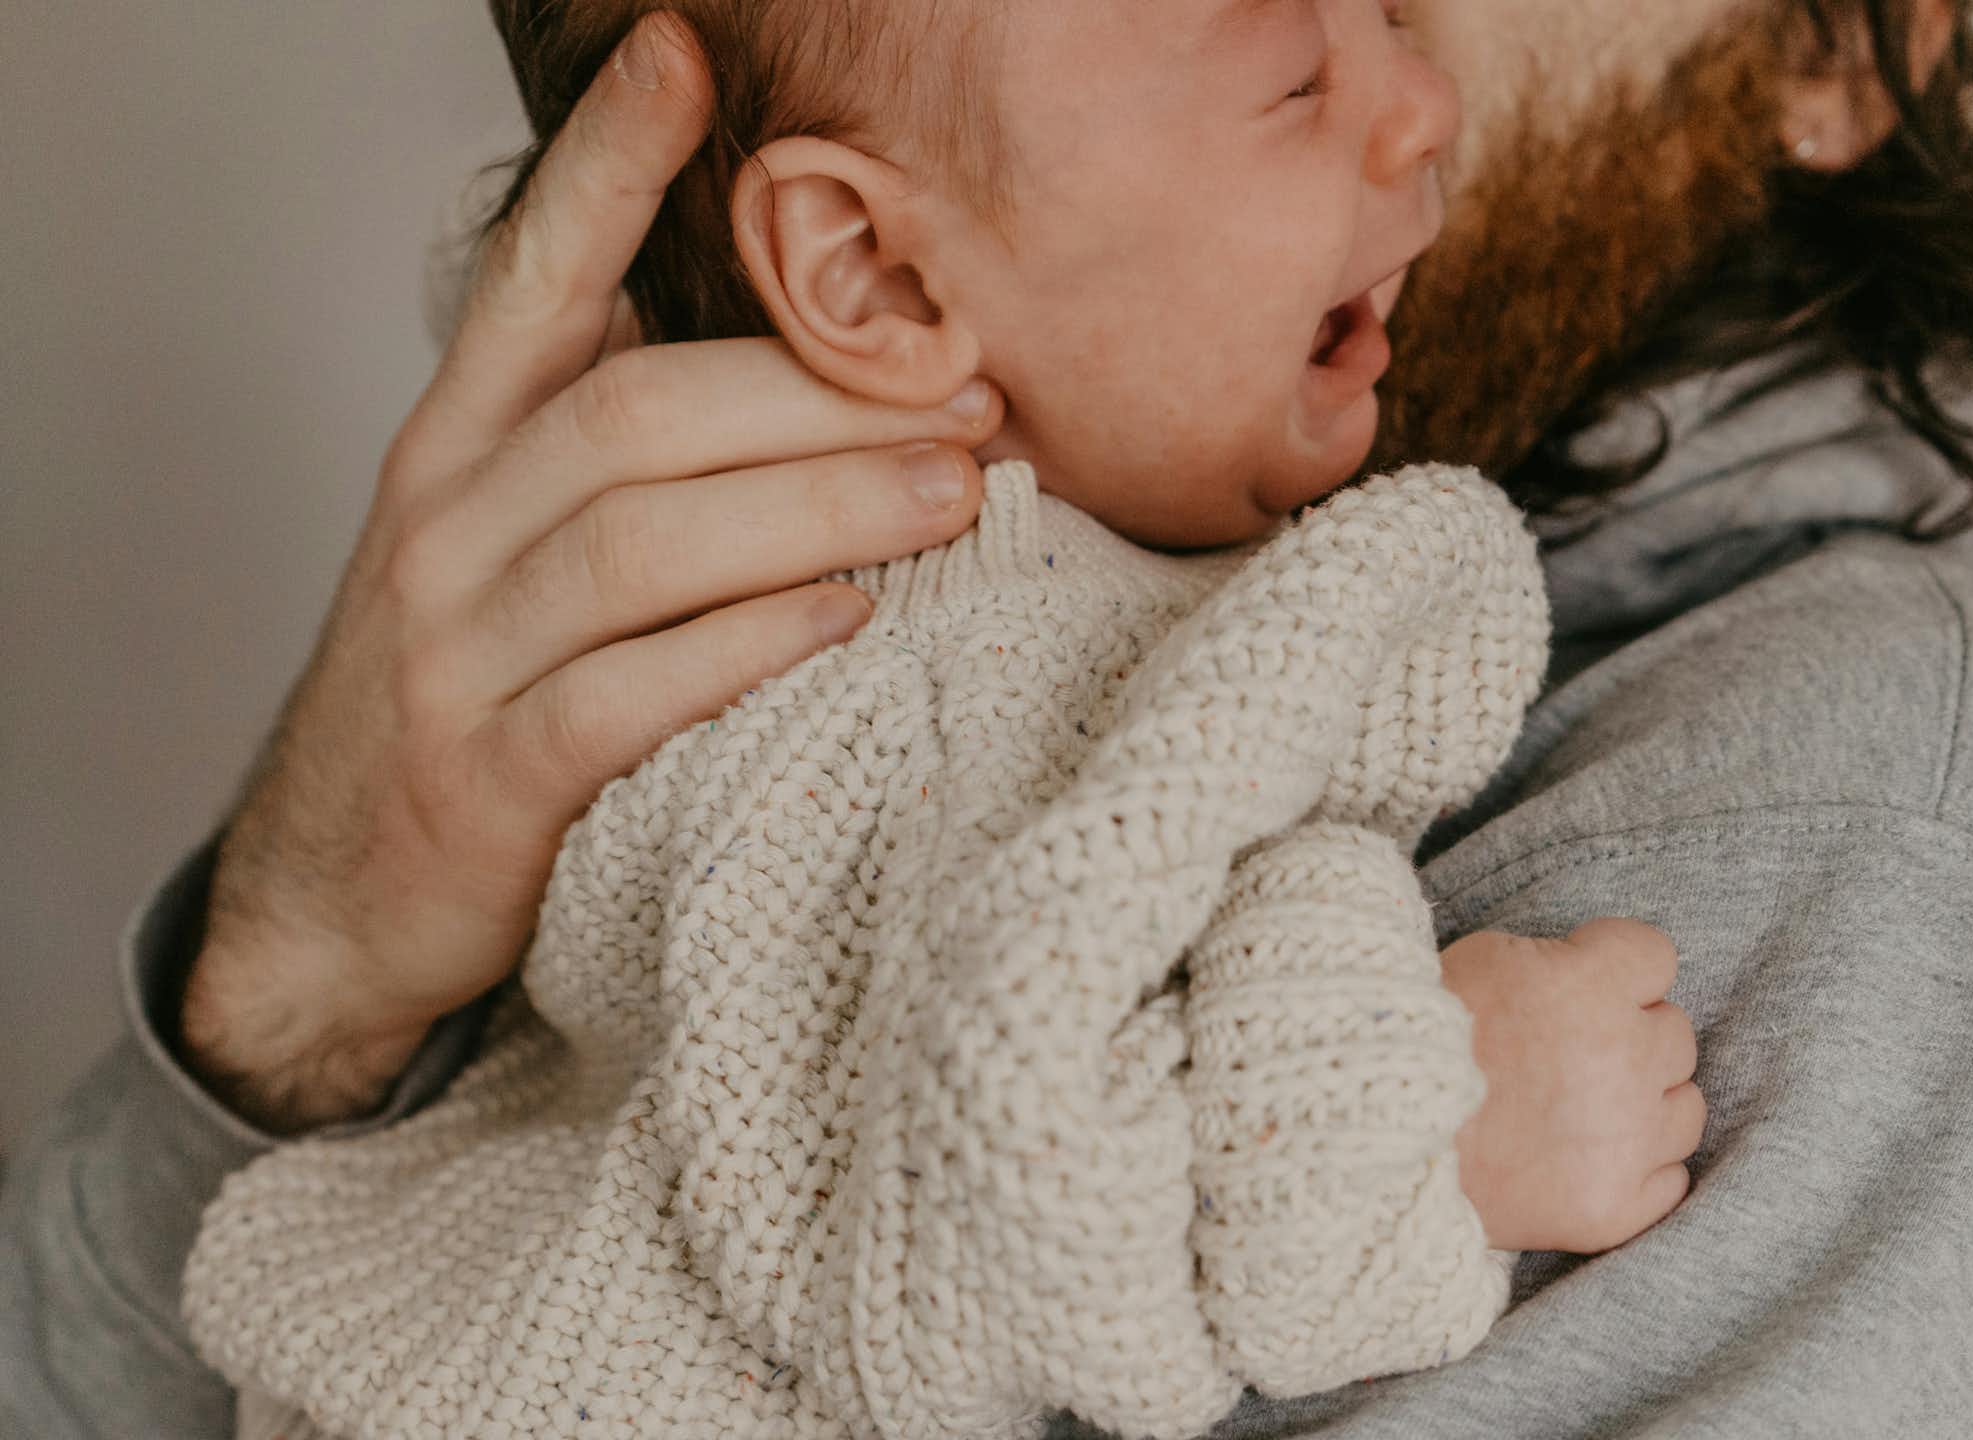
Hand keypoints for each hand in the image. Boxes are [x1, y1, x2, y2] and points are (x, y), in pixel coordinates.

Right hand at [180, 13, 1005, 1131]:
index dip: (604, 165)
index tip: (679, 56)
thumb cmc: (465, 692)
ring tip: (953, 496)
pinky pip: (631, 695)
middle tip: (969, 395)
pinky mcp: (491, 778)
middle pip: (639, 414)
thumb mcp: (506, 537)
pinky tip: (849, 623)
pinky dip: (749, 649)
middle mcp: (448, 526)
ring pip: (644, 545)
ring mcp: (461, 653)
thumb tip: (785, 341)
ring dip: (818, 508)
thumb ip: (612, 437)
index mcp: (459, 445)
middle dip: (817, 396)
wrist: (333, 896)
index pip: (532, 276)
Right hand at [1441, 919, 1706, 1253]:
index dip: (1618, 972)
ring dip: (1645, 1106)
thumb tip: (1592, 975)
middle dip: (1631, 1040)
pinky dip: (1639, 1173)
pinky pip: (1671, 1181)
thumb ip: (1559, 964)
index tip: (1583, 988)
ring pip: (1685, 1109)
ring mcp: (1626, 1140)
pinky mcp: (1614, 1207)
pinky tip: (1591, 1163)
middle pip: (1675, 1034)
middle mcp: (1625, 1058)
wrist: (1370, 1144)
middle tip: (1570, 1057)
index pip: (1656, 958)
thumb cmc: (1417, 1041)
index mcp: (1593, 985)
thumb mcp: (1485, 960)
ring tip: (1584, 1114)